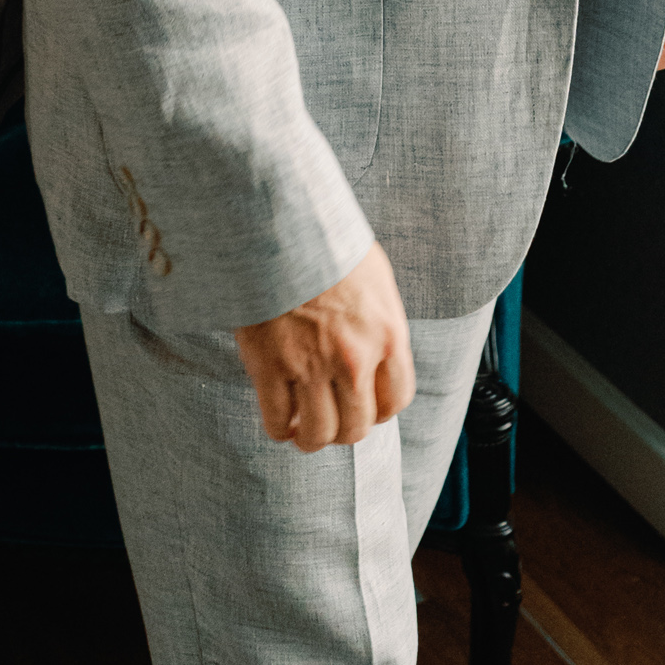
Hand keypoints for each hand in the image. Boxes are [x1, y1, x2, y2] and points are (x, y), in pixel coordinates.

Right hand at [234, 241, 414, 449]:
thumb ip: (382, 324)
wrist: (280, 226)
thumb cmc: (327, 245)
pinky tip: (281, 422)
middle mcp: (354, 359)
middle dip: (345, 431)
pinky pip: (277, 421)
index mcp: (387, 335)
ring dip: (312, 439)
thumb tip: (380, 355)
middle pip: (357, 427)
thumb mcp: (376, 279)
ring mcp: (311, 366)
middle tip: (333, 422)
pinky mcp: (269, 367)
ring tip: (304, 430)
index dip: (379, 412)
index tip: (365, 408)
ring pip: (319, 434)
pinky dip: (279, 430)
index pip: (395, 402)